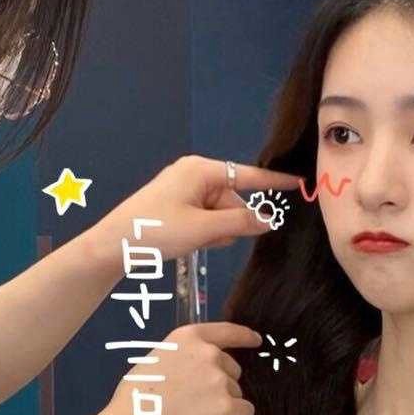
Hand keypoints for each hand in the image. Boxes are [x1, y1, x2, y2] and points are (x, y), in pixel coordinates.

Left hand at [93, 155, 301, 261]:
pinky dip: (207, 230)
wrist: (113, 244)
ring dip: (219, 229)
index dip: (275, 182)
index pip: (248, 175)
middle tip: (214, 238)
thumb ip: (241, 222)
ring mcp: (185, 188)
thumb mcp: (204, 228)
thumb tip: (269, 220)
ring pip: (221, 211)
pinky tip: (194, 242)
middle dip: (233, 220)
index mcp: (202, 170)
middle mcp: (195, 173)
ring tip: (198, 242)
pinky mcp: (177, 204)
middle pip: (234, 198)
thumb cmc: (157, 230)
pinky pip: (207, 216)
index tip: (299, 183)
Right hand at [95, 321, 261, 414]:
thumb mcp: (156, 361)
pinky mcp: (228, 406)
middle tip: (194, 402)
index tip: (256, 341)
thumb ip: (183, 359)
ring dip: (224, 404)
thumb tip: (197, 374)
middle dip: (221, 384)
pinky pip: (245, 412)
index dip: (244, 337)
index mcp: (188, 338)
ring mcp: (220, 380)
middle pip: (232, 369)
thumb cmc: (134, 399)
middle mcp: (209, 354)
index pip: (226, 331)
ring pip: (236, 393)